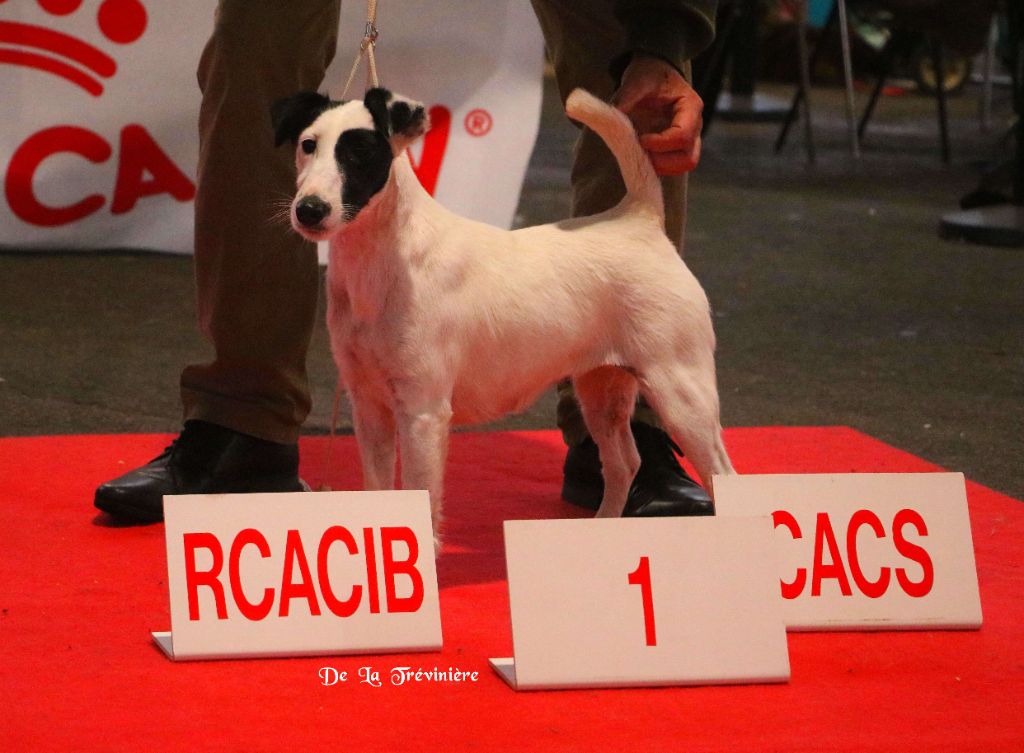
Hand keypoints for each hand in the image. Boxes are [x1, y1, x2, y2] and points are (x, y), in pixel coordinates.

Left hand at [612, 55, 703, 175]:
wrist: (654, 74)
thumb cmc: (650, 74)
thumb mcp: (637, 79)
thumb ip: (626, 97)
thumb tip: (611, 117)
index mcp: (690, 107)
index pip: (682, 136)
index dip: (660, 144)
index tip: (639, 139)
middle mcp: (695, 127)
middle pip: (688, 159)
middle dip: (661, 161)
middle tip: (639, 151)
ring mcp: (689, 140)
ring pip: (681, 167)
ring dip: (658, 166)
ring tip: (638, 152)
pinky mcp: (677, 149)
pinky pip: (671, 166)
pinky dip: (656, 166)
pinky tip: (640, 153)